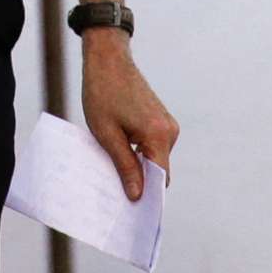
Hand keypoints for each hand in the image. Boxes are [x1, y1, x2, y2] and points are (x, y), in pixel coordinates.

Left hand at [80, 36, 178, 201]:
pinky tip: (119, 151)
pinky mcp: (161, 119)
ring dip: (137, 165)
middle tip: (117, 193)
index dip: (148, 196)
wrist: (108, 59)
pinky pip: (152, 145)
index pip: (160, 178)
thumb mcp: (106, 134)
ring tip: (113, 168)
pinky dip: (139, 152)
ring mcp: (168, 124)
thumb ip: (124, 165)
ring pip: (154, 158)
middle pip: (158, 170)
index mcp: (159, 135)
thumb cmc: (102, 94)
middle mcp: (169, 131)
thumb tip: (138, 196)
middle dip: (140, 181)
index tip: (134, 213)